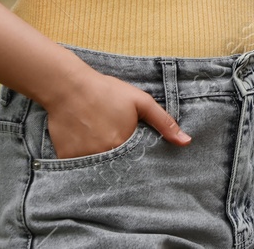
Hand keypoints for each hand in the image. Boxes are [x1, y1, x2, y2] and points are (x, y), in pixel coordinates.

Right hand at [44, 69, 190, 159]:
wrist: (68, 87)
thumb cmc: (107, 91)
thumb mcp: (140, 102)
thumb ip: (163, 122)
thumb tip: (186, 142)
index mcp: (123, 144)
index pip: (138, 163)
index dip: (138, 157)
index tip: (135, 149)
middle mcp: (103, 156)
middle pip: (118, 166)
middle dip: (121, 159)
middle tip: (113, 139)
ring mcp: (83, 159)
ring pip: (99, 167)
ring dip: (102, 158)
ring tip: (98, 138)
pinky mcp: (66, 158)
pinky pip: (79, 166)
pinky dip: (84, 157)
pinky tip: (84, 140)